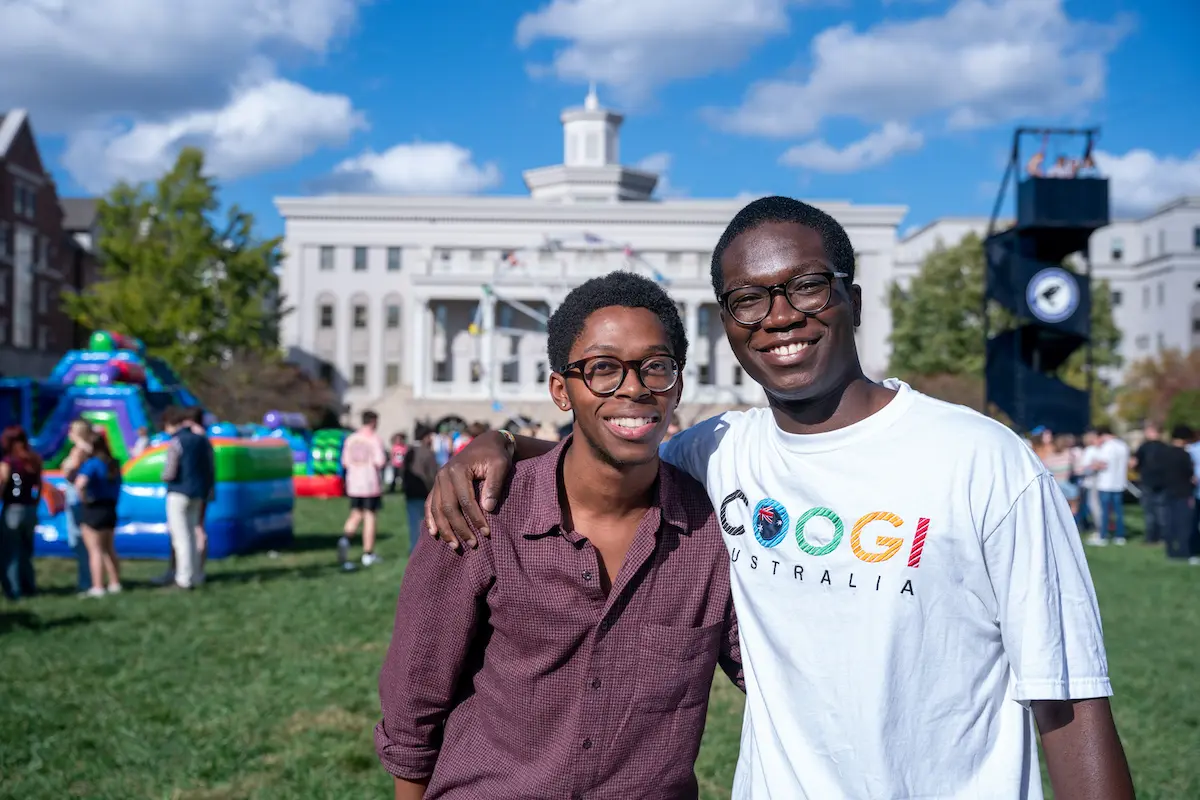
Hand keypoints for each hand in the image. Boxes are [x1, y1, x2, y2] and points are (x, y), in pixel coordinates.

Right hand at [425, 430, 514, 549]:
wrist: (486, 443)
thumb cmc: (495, 455)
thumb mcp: (500, 465)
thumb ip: (494, 485)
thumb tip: (487, 508)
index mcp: (458, 469)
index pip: (465, 500)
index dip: (475, 518)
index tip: (486, 533)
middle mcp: (443, 475)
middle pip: (448, 508)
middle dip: (459, 528)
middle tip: (472, 544)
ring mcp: (438, 480)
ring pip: (436, 509)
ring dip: (444, 529)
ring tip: (455, 546)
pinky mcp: (438, 485)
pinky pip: (430, 504)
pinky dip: (430, 519)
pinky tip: (434, 533)